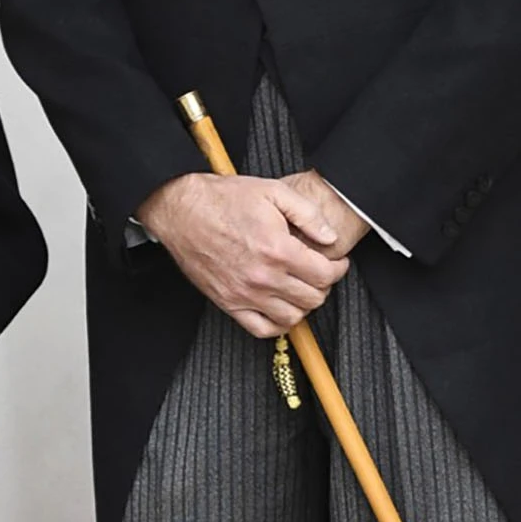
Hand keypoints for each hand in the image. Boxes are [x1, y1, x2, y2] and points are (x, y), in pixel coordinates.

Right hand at [136, 171, 355, 338]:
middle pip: (313, 298)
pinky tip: (280, 308)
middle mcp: (263, 277)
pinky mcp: (228, 303)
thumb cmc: (223, 199)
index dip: (339, 268)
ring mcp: (244, 294)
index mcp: (278, 249)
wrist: (182, 210)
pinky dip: (278, 324)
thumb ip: (308, 213)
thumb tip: (330, 236)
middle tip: (319, 273)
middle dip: (323, 285)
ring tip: (300, 289)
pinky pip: (262, 329)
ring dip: (303, 305)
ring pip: (292, 317)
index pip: (325, 274)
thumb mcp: (273, 191)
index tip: (336, 263)